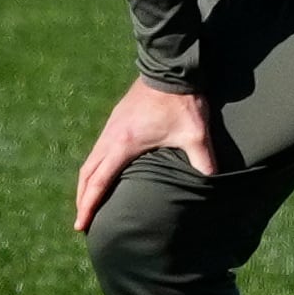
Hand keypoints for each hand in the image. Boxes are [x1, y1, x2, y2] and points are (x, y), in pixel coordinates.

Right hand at [73, 78, 214, 232]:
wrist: (170, 70)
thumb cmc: (181, 102)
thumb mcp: (195, 134)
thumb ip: (203, 160)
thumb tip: (211, 182)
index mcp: (124, 144)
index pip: (99, 181)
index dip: (89, 205)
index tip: (81, 224)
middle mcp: (110, 136)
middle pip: (87, 173)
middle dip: (82, 199)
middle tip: (81, 222)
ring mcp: (110, 127)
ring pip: (90, 160)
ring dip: (86, 183)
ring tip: (87, 201)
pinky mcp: (115, 120)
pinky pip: (97, 149)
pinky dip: (93, 167)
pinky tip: (101, 173)